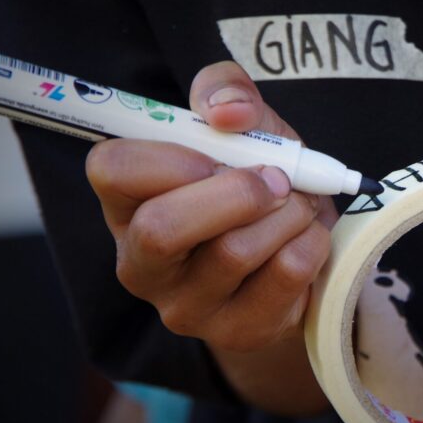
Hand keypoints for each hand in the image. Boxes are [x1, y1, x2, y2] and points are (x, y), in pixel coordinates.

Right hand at [86, 61, 336, 353]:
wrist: (303, 250)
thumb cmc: (260, 180)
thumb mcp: (246, 124)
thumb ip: (226, 90)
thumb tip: (228, 110)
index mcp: (127, 203)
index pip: (111, 170)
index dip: (169, 154)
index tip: (220, 151)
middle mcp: (141, 262)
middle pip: (161, 229)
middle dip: (236, 192)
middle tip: (277, 178)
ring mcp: (185, 307)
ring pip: (233, 251)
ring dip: (286, 212)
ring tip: (297, 204)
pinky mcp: (237, 331)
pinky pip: (284, 274)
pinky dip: (311, 241)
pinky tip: (307, 237)